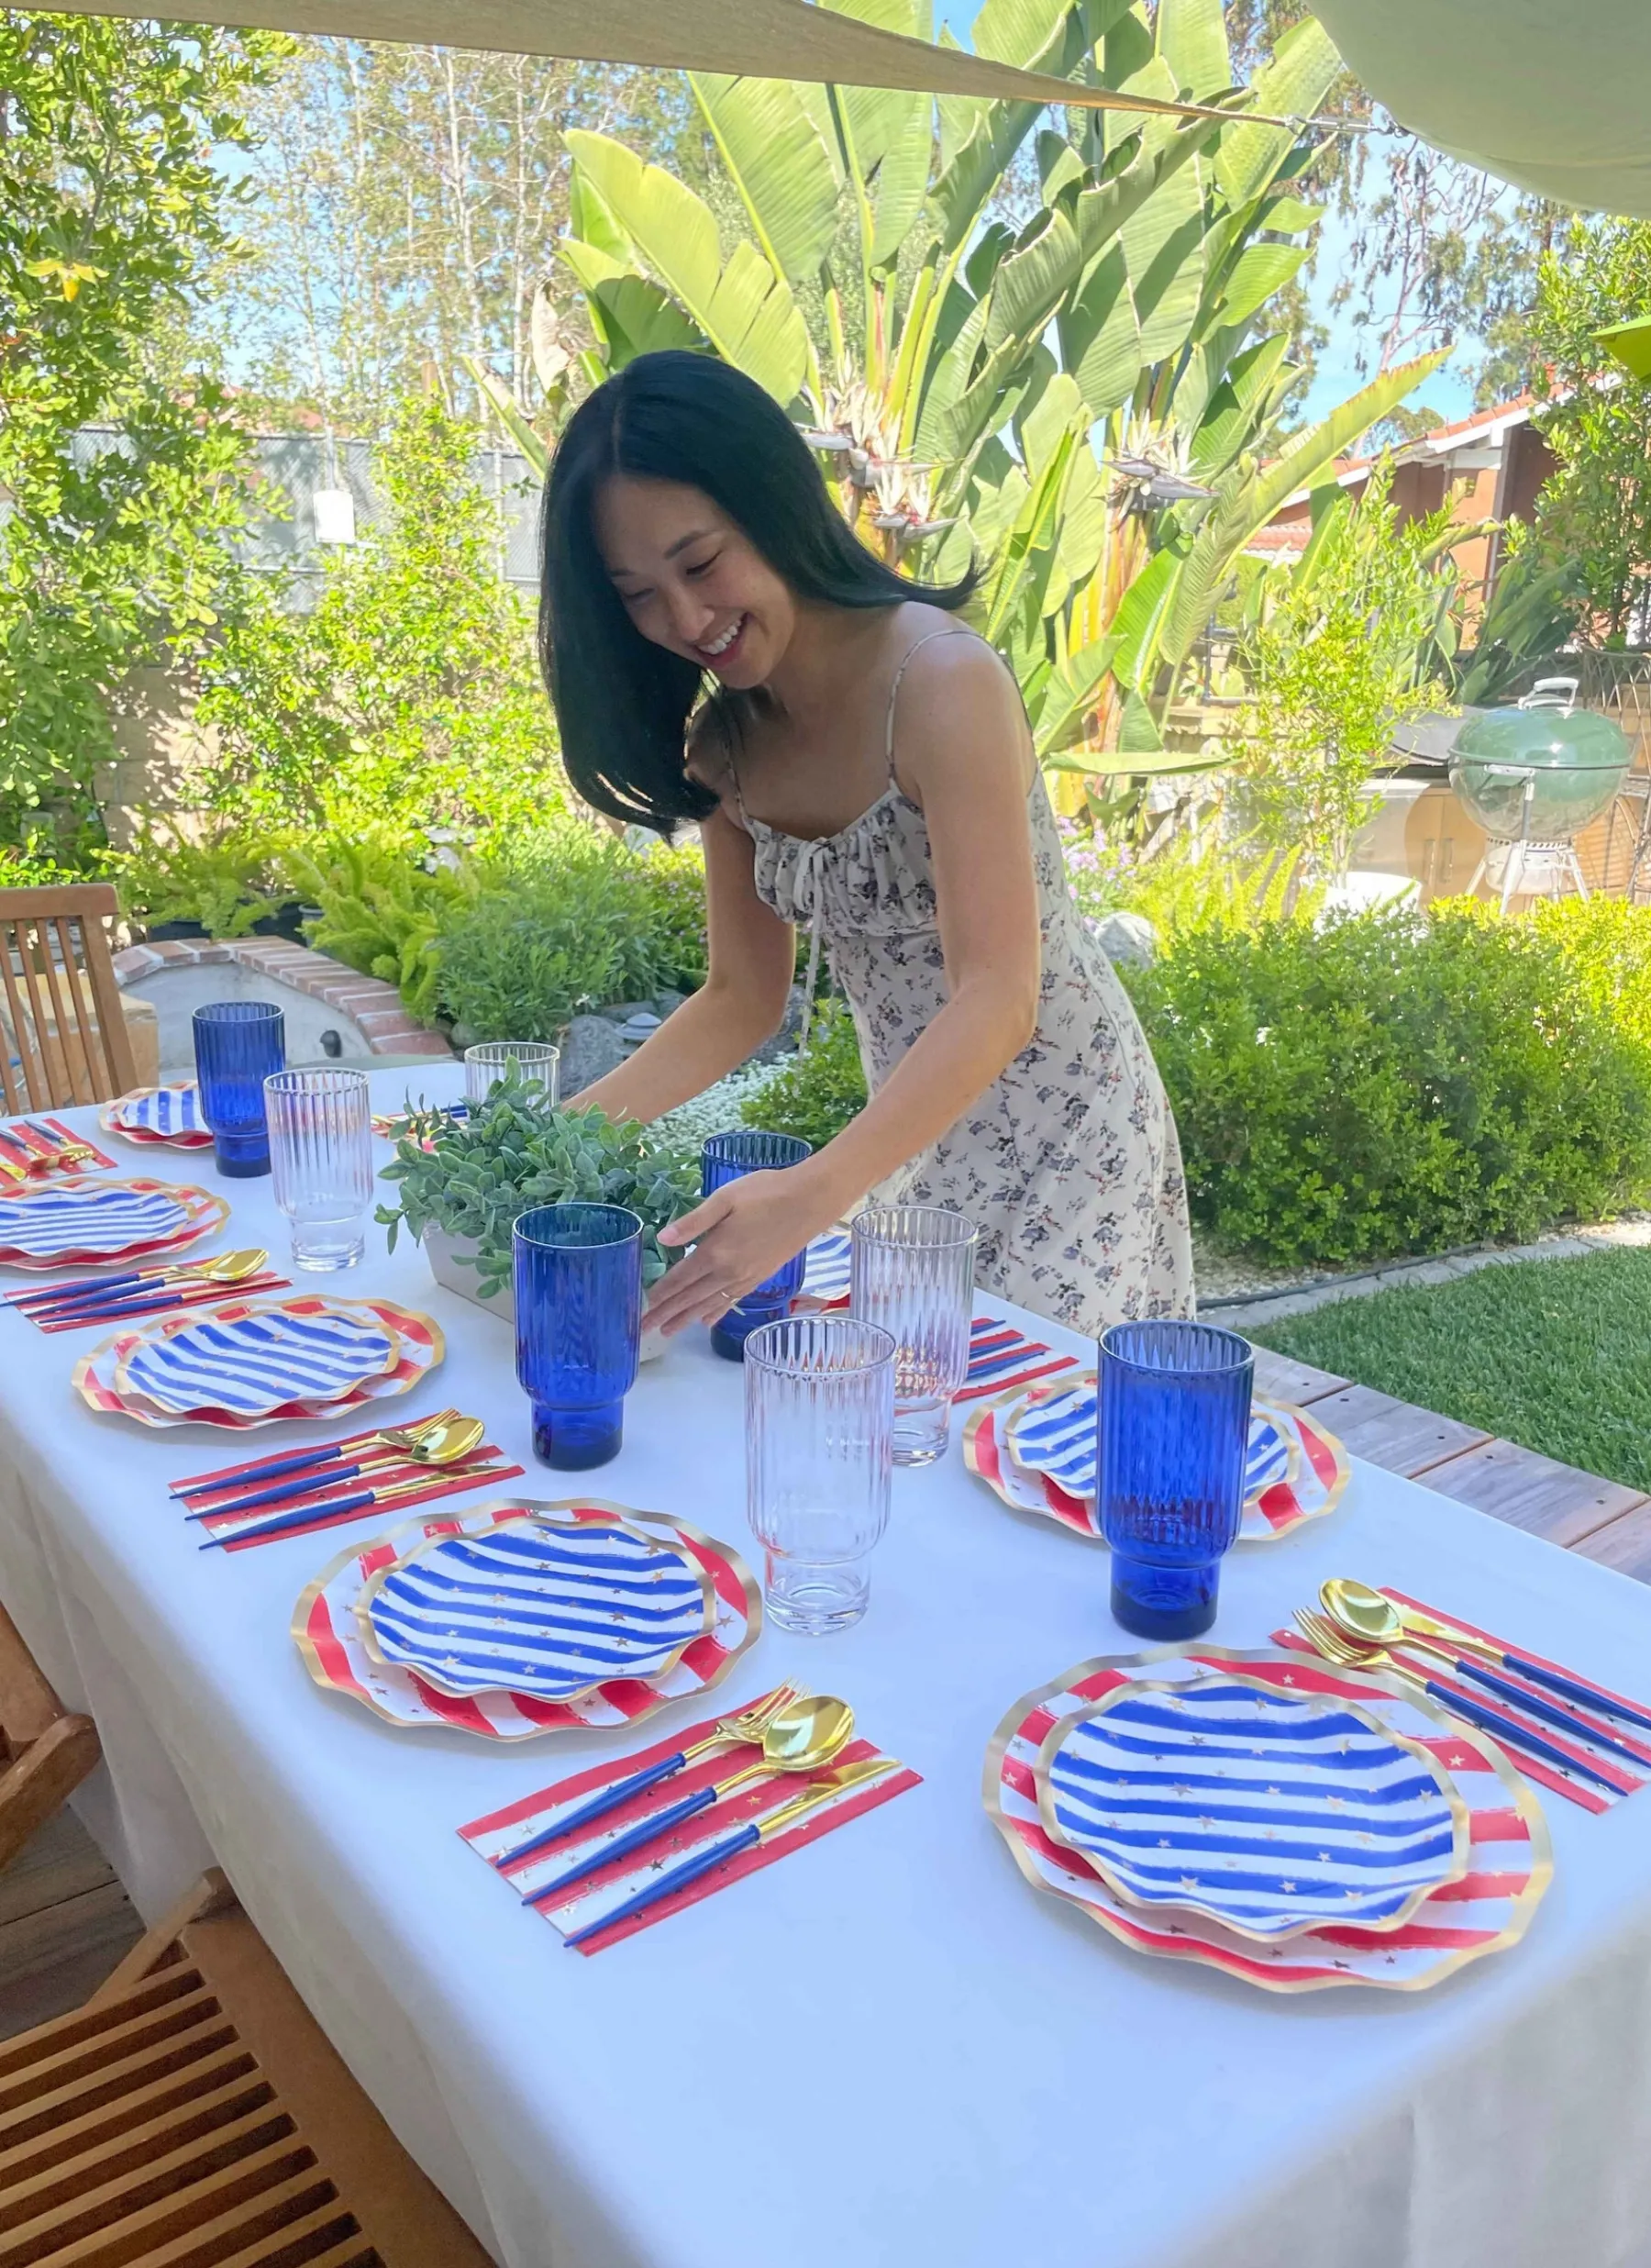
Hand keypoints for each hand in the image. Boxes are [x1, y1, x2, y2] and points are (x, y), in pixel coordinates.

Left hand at [648, 1169, 840, 1337]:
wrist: (811, 1201)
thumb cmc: (767, 1192)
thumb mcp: (725, 1198)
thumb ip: (693, 1221)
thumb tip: (662, 1238)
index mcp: (716, 1251)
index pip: (680, 1279)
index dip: (660, 1294)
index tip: (642, 1307)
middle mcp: (728, 1271)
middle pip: (691, 1297)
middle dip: (666, 1313)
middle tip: (644, 1328)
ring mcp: (746, 1277)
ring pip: (709, 1304)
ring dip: (686, 1318)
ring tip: (669, 1331)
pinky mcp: (760, 1277)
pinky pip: (731, 1301)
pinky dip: (716, 1313)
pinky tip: (706, 1321)